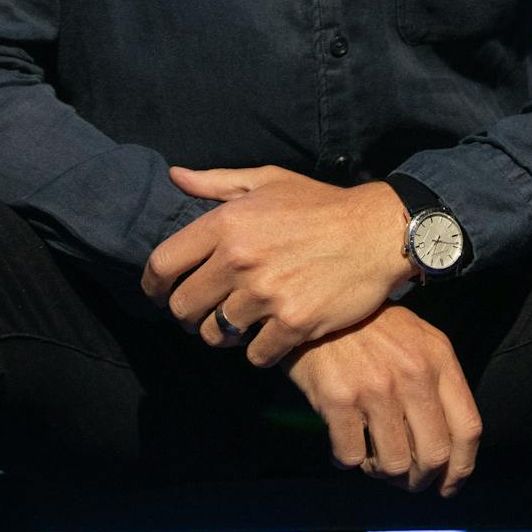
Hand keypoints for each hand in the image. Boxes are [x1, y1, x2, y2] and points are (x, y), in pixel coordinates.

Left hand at [140, 165, 413, 366]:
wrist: (378, 231)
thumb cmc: (320, 204)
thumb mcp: (268, 181)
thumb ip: (216, 182)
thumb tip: (175, 176)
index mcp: (227, 224)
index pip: (163, 265)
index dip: (154, 285)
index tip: (161, 294)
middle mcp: (241, 260)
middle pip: (184, 307)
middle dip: (188, 314)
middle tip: (203, 313)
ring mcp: (267, 295)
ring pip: (217, 335)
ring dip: (223, 334)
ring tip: (237, 325)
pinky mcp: (294, 324)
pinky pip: (255, 355)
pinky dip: (258, 351)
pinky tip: (268, 338)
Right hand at [283, 304, 481, 496]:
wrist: (318, 305)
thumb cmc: (370, 327)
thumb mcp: (417, 340)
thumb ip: (438, 383)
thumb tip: (448, 445)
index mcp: (439, 360)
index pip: (468, 428)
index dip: (461, 468)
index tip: (448, 485)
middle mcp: (413, 374)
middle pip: (434, 455)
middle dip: (420, 479)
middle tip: (405, 480)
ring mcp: (376, 388)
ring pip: (395, 464)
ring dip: (382, 472)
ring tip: (371, 459)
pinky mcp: (339, 399)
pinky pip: (351, 456)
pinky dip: (347, 460)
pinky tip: (342, 446)